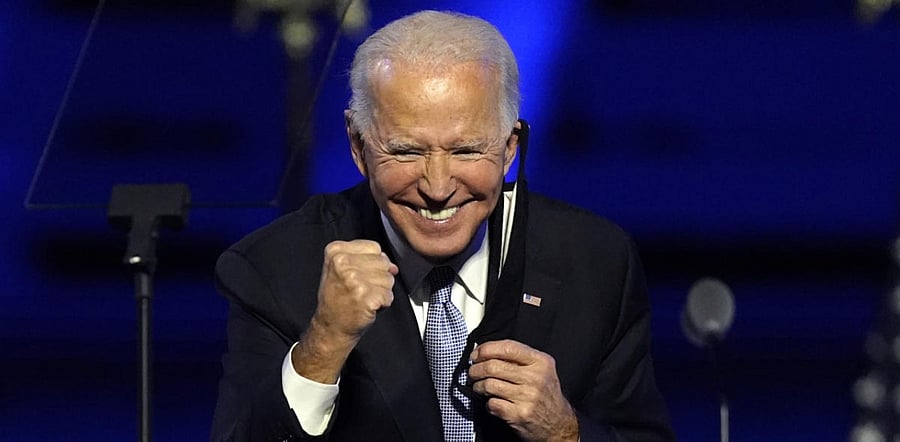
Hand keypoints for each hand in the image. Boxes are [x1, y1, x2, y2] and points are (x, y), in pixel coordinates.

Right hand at [292, 240, 397, 382]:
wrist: (331, 326)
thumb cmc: (337, 299)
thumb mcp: (342, 270)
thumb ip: (367, 259)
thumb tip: (392, 265)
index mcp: (335, 251)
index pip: (374, 247)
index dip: (373, 263)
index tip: (360, 274)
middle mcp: (343, 263)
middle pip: (383, 262)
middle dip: (379, 277)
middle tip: (361, 289)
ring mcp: (354, 279)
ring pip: (388, 278)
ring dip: (382, 291)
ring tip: (364, 297)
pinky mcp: (364, 296)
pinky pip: (389, 295)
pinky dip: (383, 303)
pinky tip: (368, 306)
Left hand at [468, 340, 578, 441]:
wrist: (558, 424)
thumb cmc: (545, 395)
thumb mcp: (541, 370)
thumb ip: (519, 359)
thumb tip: (486, 352)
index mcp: (541, 362)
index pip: (507, 347)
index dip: (486, 349)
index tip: (476, 354)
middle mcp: (536, 378)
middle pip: (493, 366)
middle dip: (476, 369)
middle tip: (472, 372)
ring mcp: (528, 397)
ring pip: (489, 384)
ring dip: (478, 386)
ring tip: (479, 388)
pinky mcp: (519, 414)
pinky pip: (492, 404)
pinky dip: (487, 403)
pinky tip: (492, 403)